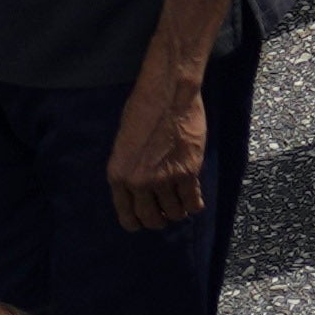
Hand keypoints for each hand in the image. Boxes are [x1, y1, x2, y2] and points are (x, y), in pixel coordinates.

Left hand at [115, 58, 211, 229]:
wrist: (168, 93)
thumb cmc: (143, 110)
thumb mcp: (123, 145)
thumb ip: (129, 171)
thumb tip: (139, 189)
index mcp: (118, 176)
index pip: (128, 217)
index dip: (140, 221)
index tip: (149, 217)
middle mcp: (138, 183)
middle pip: (151, 220)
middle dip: (160, 219)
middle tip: (167, 211)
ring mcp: (164, 179)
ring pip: (174, 213)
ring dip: (179, 211)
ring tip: (182, 202)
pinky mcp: (188, 172)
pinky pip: (193, 201)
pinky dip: (195, 205)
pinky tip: (196, 201)